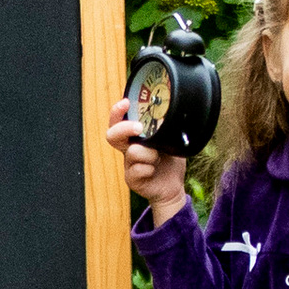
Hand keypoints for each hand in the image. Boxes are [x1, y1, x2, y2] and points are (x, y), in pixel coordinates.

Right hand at [106, 96, 188, 224]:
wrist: (173, 186)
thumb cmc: (170, 160)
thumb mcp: (171, 140)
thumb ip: (168, 127)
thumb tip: (175, 111)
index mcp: (134, 137)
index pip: (118, 121)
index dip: (117, 111)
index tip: (126, 102)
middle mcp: (127, 148)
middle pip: (112, 135)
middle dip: (124, 128)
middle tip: (139, 127)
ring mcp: (128, 164)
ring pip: (133, 152)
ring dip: (150, 154)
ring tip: (159, 158)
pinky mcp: (131, 179)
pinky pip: (138, 170)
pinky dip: (150, 169)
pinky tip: (155, 171)